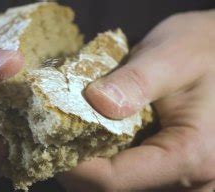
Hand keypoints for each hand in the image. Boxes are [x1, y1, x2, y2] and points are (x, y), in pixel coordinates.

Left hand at [58, 11, 214, 190]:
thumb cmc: (206, 51)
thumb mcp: (172, 58)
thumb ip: (136, 82)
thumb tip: (95, 102)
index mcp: (191, 156)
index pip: (115, 181)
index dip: (74, 167)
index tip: (46, 143)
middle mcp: (192, 180)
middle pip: (115, 190)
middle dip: (79, 168)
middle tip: (54, 138)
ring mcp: (184, 179)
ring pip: (123, 186)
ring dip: (92, 165)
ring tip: (73, 135)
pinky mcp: (174, 171)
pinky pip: (133, 177)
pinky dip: (109, 162)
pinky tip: (97, 137)